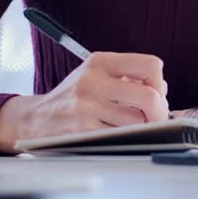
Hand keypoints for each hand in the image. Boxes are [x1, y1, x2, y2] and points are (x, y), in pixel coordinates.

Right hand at [0, 51, 168, 153]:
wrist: (35, 118)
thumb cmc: (75, 96)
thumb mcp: (97, 74)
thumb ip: (129, 77)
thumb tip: (162, 89)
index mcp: (101, 61)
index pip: (150, 65)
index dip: (159, 82)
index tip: (155, 91)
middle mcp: (93, 81)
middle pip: (149, 96)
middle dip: (160, 110)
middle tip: (155, 116)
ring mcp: (87, 107)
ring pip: (138, 121)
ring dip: (143, 127)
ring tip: (134, 124)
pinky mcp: (83, 130)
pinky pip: (120, 136)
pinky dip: (127, 137)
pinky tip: (120, 134)